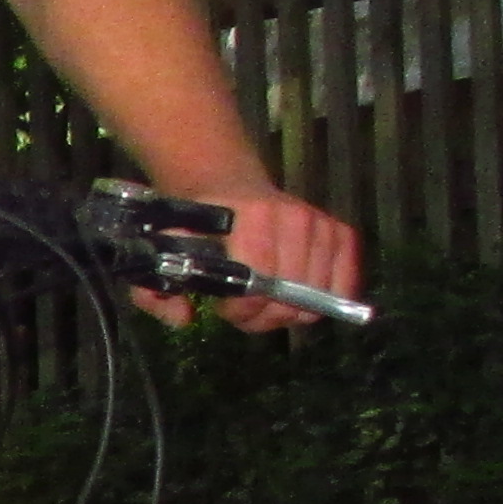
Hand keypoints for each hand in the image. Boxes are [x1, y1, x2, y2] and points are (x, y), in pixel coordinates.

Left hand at [161, 186, 362, 332]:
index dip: (241, 309)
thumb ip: (157, 292)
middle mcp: (292, 216)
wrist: (225, 184)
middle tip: (245, 308)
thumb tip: (186, 319)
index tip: (224, 307)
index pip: (258, 282)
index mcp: (249, 217)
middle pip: (290, 297)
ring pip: (316, 296)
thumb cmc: (197, 225)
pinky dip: (327, 296)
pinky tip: (300, 296)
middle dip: (264, 314)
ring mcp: (320, 223)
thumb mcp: (163, 252)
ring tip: (267, 299)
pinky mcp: (340, 231)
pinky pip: (345, 281)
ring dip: (290, 309)